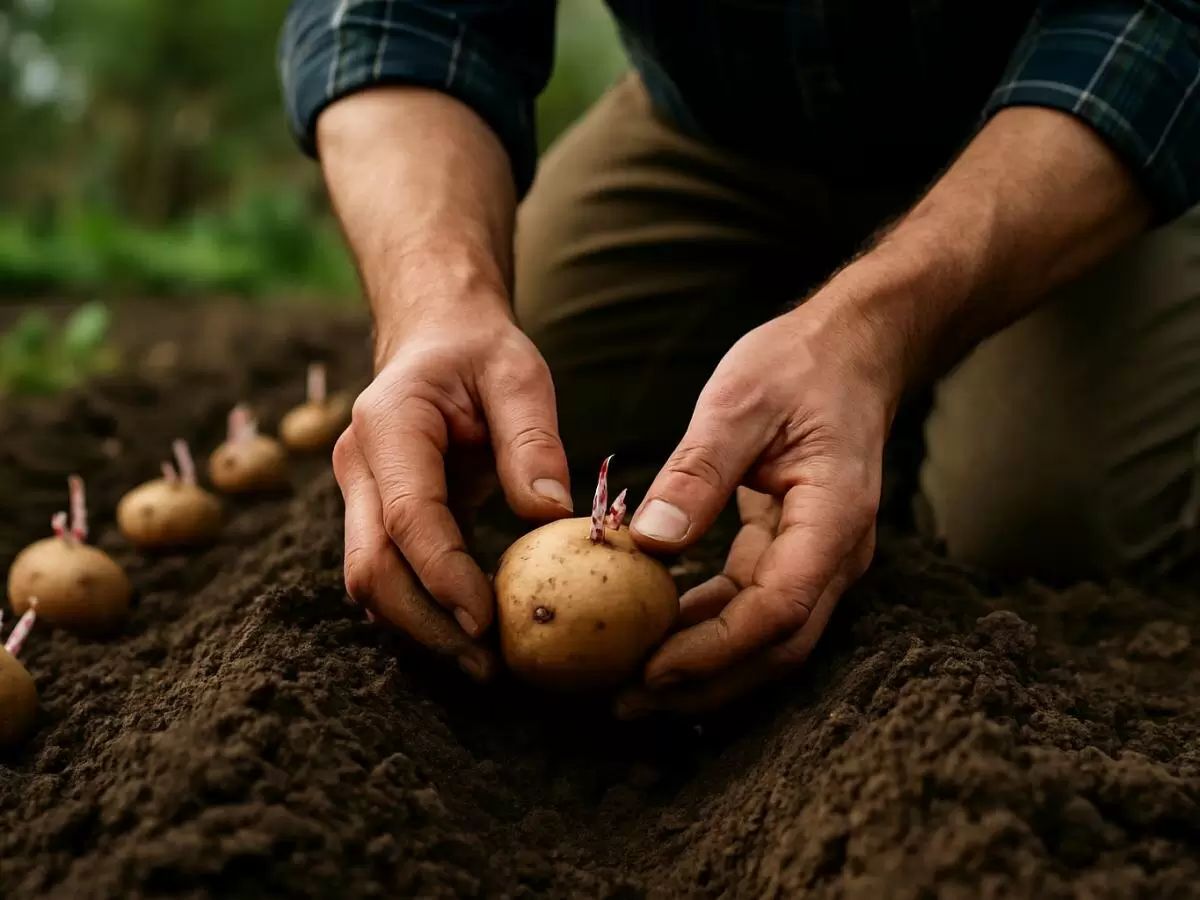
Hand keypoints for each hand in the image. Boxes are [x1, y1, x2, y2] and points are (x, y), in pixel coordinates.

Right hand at [334, 302, 573, 679]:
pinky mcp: (376, 516)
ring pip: (371, 581)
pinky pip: (389, 573)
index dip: (444, 577)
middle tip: (488, 666)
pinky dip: (423, 609)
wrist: (436, 337)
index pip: (408, 518)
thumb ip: (532, 442)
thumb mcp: (519, 375)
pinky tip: (468, 635)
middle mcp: (359, 466)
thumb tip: (549, 516)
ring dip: (421, 628)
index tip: (490, 622)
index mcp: (389, 425)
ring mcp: (360, 494)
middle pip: (372, 567)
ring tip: (484, 664)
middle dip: (427, 625)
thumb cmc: (480, 352)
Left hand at [616, 302, 893, 717]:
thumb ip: (698, 473)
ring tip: (631, 686)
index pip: (779, 607)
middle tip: (628, 702)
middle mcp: (835, 552)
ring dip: (703, 668)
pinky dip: (706, 630)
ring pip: (765, 639)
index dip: (716, 648)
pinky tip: (655, 638)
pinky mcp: (793, 554)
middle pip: (777, 646)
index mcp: (833, 516)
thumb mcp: (739, 403)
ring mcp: (819, 558)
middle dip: (704, 682)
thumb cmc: (798, 368)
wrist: (850, 354)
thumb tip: (651, 544)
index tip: (651, 669)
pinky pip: (751, 609)